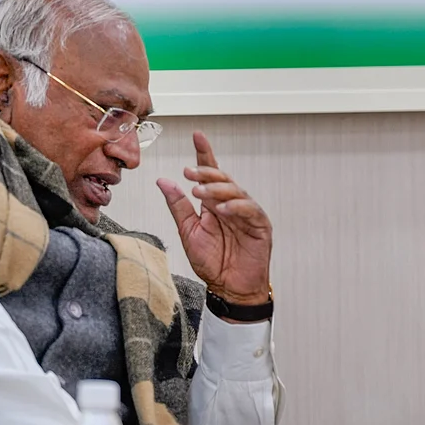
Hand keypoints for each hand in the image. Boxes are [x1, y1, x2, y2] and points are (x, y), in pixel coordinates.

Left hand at [157, 131, 271, 306]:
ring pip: (235, 191)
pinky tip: (224, 209)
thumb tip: (164, 181)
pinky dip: (237, 207)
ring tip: (200, 192)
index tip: (197, 136)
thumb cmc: (212, 263)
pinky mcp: (260, 226)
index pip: (210, 173)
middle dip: (206, 172)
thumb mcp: (188, 232)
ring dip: (217, 189)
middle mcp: (231, 204)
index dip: (204, 154)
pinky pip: (250, 210)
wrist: (230, 289)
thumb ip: (178, 206)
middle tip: (189, 173)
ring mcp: (247, 214)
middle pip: (222, 179)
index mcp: (214, 204)